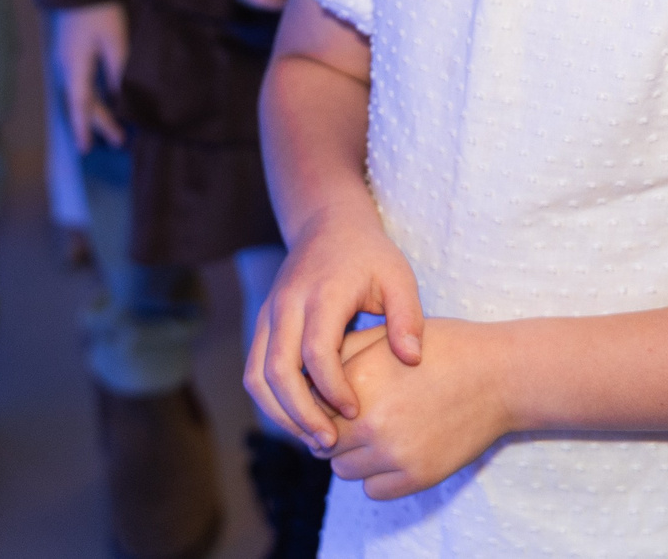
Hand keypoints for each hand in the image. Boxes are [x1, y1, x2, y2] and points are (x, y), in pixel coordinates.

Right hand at [54, 1, 128, 151]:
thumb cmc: (98, 9)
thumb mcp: (114, 39)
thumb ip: (118, 70)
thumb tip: (121, 97)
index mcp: (75, 66)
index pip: (80, 105)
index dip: (85, 128)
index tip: (86, 150)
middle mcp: (66, 66)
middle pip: (82, 101)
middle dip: (99, 122)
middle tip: (118, 141)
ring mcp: (67, 58)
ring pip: (80, 92)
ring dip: (95, 110)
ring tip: (112, 127)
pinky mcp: (71, 50)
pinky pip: (80, 81)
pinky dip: (91, 95)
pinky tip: (104, 99)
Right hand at [246, 208, 424, 449]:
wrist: (327, 224)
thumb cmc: (369, 255)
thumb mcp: (398, 276)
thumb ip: (408, 317)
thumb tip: (412, 359)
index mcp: (321, 293)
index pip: (315, 351)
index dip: (332, 388)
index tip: (355, 411)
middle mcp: (286, 305)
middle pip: (276, 371)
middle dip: (300, 414)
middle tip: (329, 442)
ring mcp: (268, 316)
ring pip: (256, 377)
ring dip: (280, 414)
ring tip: (313, 438)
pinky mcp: (263, 327)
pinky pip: (256, 372)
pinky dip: (273, 402)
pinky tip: (303, 420)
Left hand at [326, 320, 516, 499]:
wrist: (499, 375)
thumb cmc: (443, 348)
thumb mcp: (388, 335)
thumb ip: (342, 354)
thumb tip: (307, 379)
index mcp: (359, 381)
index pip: (311, 407)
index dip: (322, 403)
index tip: (340, 398)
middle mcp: (371, 420)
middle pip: (323, 442)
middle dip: (334, 431)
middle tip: (360, 416)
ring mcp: (394, 453)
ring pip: (343, 469)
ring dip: (354, 455)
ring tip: (380, 432)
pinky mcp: (416, 476)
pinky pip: (372, 490)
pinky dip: (378, 475)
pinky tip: (396, 450)